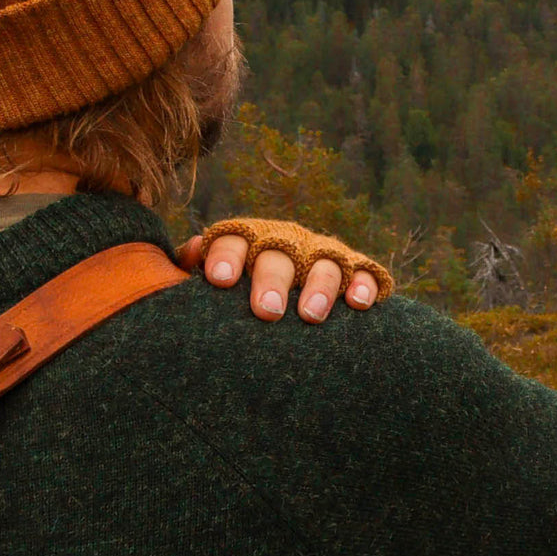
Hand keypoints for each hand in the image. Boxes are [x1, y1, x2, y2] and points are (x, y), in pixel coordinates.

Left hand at [175, 222, 389, 324]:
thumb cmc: (241, 289)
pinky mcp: (355, 269)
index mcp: (247, 240)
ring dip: (319, 286)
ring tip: (309, 315)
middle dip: (272, 280)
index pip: (233, 240)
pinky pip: (364, 273)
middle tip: (266, 311)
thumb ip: (198, 265)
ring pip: (324, 263)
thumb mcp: (217, 275)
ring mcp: (321, 254)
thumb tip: (191, 252)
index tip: (219, 280)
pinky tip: (357, 303)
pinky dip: (362, 284)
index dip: (226, 256)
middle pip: (278, 254)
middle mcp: (285, 241)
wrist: (288, 289)